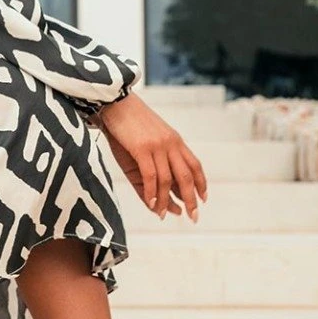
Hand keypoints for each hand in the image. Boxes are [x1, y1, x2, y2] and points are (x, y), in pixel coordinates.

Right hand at [92, 93, 206, 220]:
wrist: (114, 102)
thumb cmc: (128, 123)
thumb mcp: (148, 141)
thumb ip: (157, 162)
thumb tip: (162, 187)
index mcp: (175, 140)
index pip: (194, 165)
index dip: (201, 183)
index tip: (203, 199)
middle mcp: (171, 143)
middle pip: (186, 176)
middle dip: (190, 199)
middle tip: (193, 216)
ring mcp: (157, 146)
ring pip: (167, 179)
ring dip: (166, 201)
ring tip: (164, 215)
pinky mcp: (142, 148)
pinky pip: (151, 175)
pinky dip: (152, 192)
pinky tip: (151, 204)